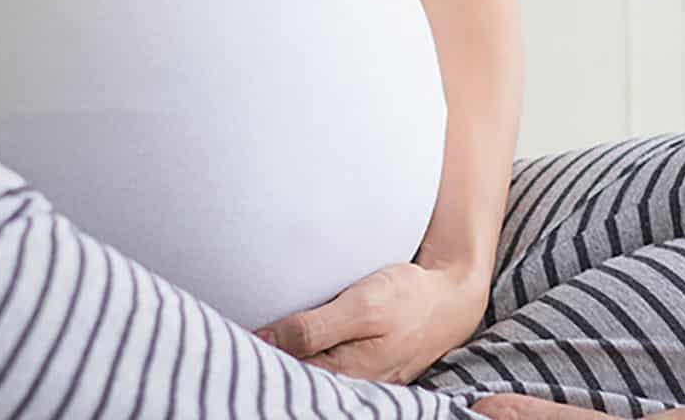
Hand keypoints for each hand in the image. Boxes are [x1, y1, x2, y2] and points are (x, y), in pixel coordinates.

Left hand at [251, 259, 489, 384]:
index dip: (260, 363)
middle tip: (236, 347)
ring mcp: (359, 384)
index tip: (233, 344)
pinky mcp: (363, 374)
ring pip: (310, 380)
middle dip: (269, 368)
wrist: (451, 299)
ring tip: (256, 347)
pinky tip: (289, 351)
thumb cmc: (409, 296)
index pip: (288, 379)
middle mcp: (352, 387)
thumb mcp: (363, 306)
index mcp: (348, 375)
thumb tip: (265, 341)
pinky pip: (325, 374)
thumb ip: (313, 327)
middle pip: (297, 383)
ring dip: (285, 364)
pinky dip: (305, 363)